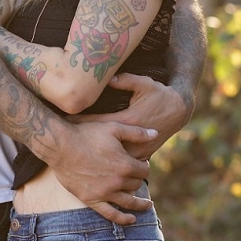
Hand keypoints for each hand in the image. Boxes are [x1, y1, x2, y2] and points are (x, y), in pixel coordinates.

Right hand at [50, 120, 157, 224]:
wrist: (60, 146)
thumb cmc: (86, 133)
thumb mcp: (113, 127)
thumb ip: (136, 132)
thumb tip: (155, 133)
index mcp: (125, 164)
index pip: (144, 170)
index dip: (144, 165)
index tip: (141, 163)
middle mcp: (117, 181)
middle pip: (136, 184)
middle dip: (138, 179)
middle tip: (136, 176)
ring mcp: (104, 193)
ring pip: (129, 201)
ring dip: (140, 204)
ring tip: (147, 205)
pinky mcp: (91, 200)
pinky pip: (111, 214)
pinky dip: (123, 219)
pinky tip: (132, 220)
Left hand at [73, 71, 191, 156]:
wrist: (179, 110)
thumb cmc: (159, 94)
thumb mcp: (144, 83)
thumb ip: (125, 80)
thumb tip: (108, 78)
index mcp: (130, 120)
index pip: (100, 123)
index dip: (81, 123)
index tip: (64, 122)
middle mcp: (133, 138)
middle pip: (102, 144)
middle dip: (83, 141)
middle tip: (61, 140)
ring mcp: (138, 149)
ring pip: (112, 158)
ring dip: (95, 155)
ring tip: (74, 153)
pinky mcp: (142, 155)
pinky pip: (122, 162)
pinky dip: (109, 161)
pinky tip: (94, 161)